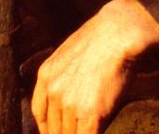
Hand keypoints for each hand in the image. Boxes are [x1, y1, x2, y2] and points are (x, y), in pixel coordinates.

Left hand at [30, 0, 158, 133]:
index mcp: (46, 77)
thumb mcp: (69, 54)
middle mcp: (53, 92)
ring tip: (88, 129)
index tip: (55, 131)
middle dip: (64, 133)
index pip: (40, 114)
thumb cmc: (102, 39)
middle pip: (53, 128)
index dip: (48, 128)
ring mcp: (70, 105)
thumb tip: (71, 95)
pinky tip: (97, 130)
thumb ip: (63, 77)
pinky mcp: (90, 115)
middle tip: (76, 131)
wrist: (118, 34)